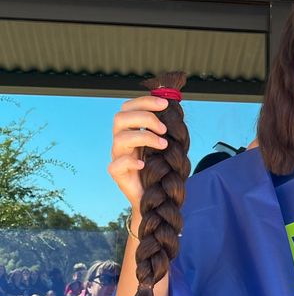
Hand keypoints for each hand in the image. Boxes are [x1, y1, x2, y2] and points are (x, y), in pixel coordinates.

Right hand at [108, 96, 169, 210]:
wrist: (156, 193)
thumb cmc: (161, 166)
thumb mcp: (166, 144)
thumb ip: (166, 128)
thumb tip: (175, 110)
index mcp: (131, 130)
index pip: (129, 107)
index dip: (145, 102)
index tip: (165, 104)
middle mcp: (121, 140)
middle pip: (120, 118)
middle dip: (145, 117)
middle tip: (164, 129)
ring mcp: (117, 156)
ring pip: (120, 138)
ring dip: (145, 137)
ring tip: (164, 145)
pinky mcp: (117, 174)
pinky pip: (117, 164)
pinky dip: (131, 162)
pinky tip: (144, 164)